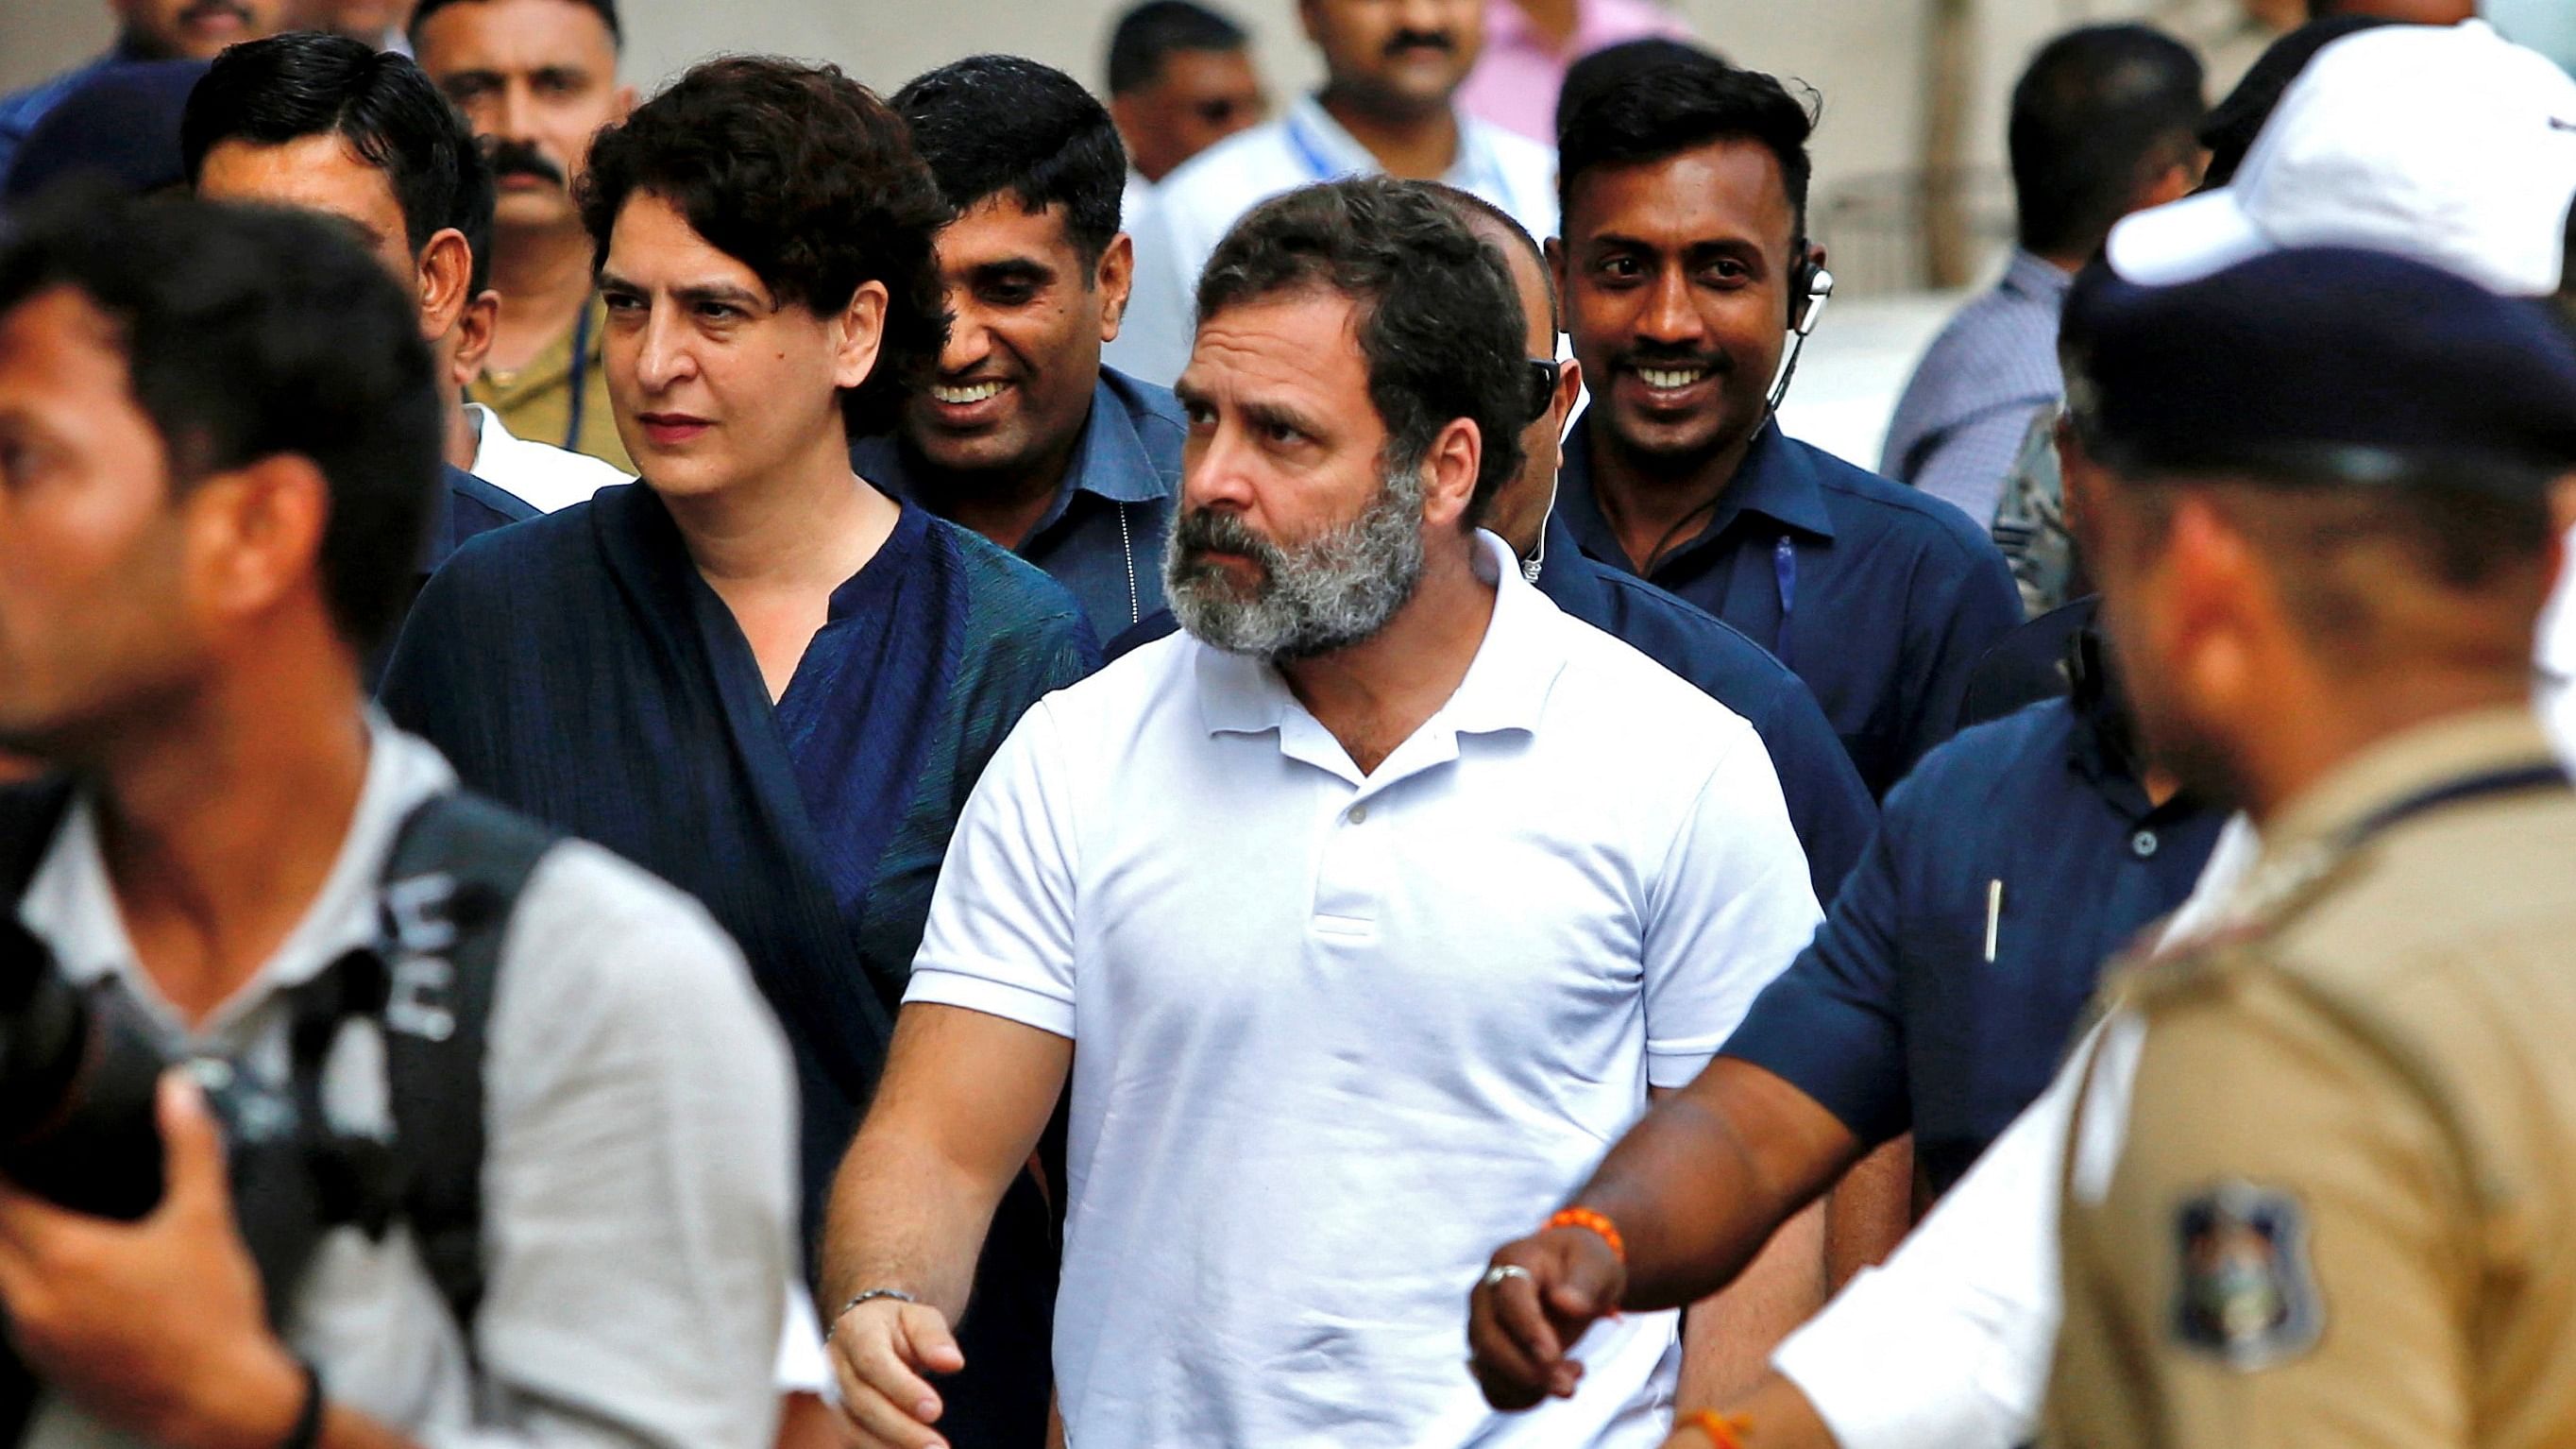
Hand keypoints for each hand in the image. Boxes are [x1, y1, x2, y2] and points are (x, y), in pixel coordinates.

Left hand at [0, 1072, 305, 1448]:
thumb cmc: (213, 1316)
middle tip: (24, 1181)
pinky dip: (25, 1287)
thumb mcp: (206, 1221)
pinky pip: (15, 1315)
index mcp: (67, 1256)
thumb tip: (178, 1091)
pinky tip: (65, 1278)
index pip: (1, 1198)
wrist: (218, 1403)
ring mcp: (34, 1338)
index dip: (3, 1168)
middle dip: (5, 1205)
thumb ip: (189, 1148)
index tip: (13, 1144)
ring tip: (41, 1222)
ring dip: (11, 1248)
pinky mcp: (45, 1367)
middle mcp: (34, 1300)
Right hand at [828, 1297, 965, 1448]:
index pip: (873, 1362)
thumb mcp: (920, 1318)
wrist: (868, 1331)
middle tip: (937, 1447)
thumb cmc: (899, 1325)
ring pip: (853, 1429)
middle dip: (901, 1429)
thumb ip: (934, 1338)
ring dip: (891, 1447)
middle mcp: (835, 1364)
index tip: (935, 1410)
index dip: (902, 1389)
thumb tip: (952, 1362)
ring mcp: (831, 1393)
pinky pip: (853, 1441)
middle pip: (863, 1402)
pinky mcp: (836, 1417)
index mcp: (855, 1331)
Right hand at [1466, 1225, 1627, 1410]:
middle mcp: (1486, 1294)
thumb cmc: (1584, 1264)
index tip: (1552, 1357)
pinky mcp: (1488, 1355)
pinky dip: (1522, 1399)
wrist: (1574, 1277)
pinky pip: (1492, 1388)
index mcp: (1511, 1262)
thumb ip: (1585, 1282)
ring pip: (1487, 1368)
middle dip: (1526, 1370)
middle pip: (1487, 1339)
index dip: (1527, 1329)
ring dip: (1529, 1387)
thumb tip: (1565, 1304)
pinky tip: (1553, 1385)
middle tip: (1568, 1387)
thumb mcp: (1596, 1263)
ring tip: (1573, 1376)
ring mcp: (1482, 1326)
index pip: (1508, 1298)